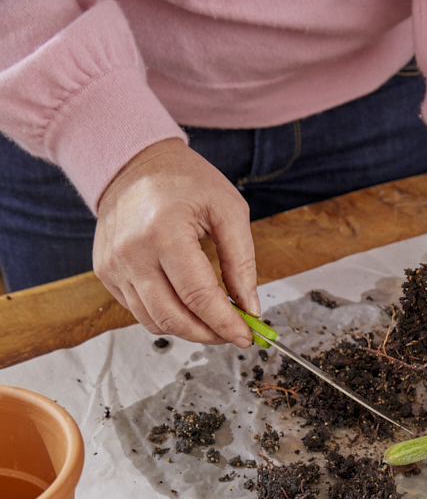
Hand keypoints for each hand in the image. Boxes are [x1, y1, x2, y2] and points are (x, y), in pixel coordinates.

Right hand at [93, 138, 259, 346]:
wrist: (133, 162)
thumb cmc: (184, 180)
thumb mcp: (228, 210)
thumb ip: (242, 262)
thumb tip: (250, 308)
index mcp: (165, 231)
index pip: (198, 296)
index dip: (225, 323)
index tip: (246, 336)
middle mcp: (132, 252)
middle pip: (173, 318)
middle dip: (208, 334)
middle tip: (232, 333)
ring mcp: (114, 265)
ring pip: (154, 321)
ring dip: (188, 331)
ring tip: (212, 322)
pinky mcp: (105, 272)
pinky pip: (138, 311)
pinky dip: (166, 316)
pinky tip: (185, 305)